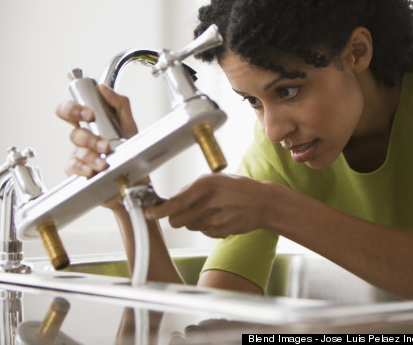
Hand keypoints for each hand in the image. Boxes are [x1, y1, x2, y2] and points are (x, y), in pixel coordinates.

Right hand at [55, 84, 138, 177]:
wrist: (137, 174)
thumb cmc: (129, 150)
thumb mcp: (129, 124)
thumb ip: (119, 104)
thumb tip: (103, 89)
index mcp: (90, 124)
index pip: (70, 111)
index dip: (74, 109)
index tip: (90, 114)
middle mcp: (83, 139)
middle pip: (74, 134)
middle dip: (88, 138)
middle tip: (103, 144)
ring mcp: (80, 155)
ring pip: (78, 152)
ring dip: (92, 156)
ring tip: (105, 161)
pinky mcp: (80, 171)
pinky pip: (74, 168)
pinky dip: (83, 169)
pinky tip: (92, 170)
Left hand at [144, 173, 278, 237]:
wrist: (263, 202)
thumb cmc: (237, 189)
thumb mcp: (214, 180)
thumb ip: (191, 190)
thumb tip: (168, 201)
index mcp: (205, 184)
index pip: (174, 203)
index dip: (158, 211)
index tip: (148, 213)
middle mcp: (209, 202)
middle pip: (176, 220)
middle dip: (175, 217)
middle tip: (183, 211)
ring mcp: (216, 219)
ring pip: (189, 226)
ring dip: (193, 221)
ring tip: (209, 210)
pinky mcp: (221, 232)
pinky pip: (203, 232)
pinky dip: (206, 227)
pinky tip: (219, 217)